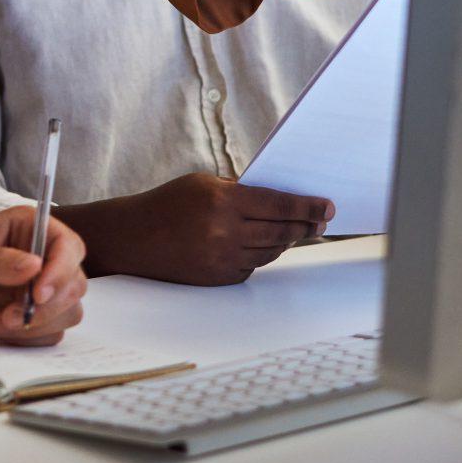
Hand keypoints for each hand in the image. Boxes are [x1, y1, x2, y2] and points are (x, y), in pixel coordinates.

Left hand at [0, 207, 86, 345]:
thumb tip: (33, 266)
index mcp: (27, 229)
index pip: (68, 246)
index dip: (62, 270)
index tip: (39, 293)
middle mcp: (38, 258)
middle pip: (74, 284)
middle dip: (49, 305)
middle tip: (13, 314)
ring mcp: (33, 289)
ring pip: (66, 311)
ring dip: (39, 324)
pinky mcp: (25, 315)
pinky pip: (47, 332)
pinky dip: (28, 337)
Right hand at [73, 174, 330, 285]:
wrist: (135, 238)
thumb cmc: (169, 203)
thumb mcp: (203, 184)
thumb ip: (240, 191)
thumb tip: (279, 200)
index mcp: (223, 202)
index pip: (279, 205)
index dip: (307, 206)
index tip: (327, 206)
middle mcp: (226, 233)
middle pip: (282, 231)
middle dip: (305, 226)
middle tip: (320, 221)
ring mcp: (223, 259)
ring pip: (271, 251)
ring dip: (286, 240)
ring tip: (296, 230)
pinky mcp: (220, 278)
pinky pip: (253, 265)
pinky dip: (261, 253)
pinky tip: (264, 244)